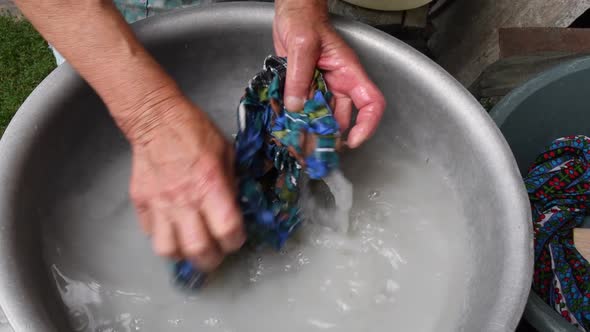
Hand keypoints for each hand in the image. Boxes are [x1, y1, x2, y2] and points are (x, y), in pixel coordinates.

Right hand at [124, 93, 245, 271]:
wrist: (156, 119)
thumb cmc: (195, 131)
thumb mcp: (226, 153)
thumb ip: (231, 183)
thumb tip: (235, 208)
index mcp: (211, 185)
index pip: (227, 231)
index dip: (235, 241)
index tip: (235, 238)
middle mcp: (186, 200)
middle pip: (198, 250)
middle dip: (211, 260)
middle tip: (215, 254)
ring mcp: (160, 204)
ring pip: (168, 250)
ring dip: (182, 254)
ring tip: (189, 246)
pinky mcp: (141, 203)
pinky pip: (150, 234)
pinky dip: (162, 237)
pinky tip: (172, 229)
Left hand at [273, 0, 385, 147]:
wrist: (291, 12)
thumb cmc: (304, 19)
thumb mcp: (302, 46)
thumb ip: (299, 78)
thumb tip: (296, 106)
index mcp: (348, 72)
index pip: (371, 103)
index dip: (367, 125)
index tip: (353, 140)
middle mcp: (338, 83)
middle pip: (341, 118)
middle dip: (329, 137)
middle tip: (313, 151)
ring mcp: (322, 87)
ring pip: (321, 118)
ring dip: (310, 132)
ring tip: (297, 144)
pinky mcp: (306, 88)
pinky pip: (305, 109)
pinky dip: (297, 120)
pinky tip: (287, 128)